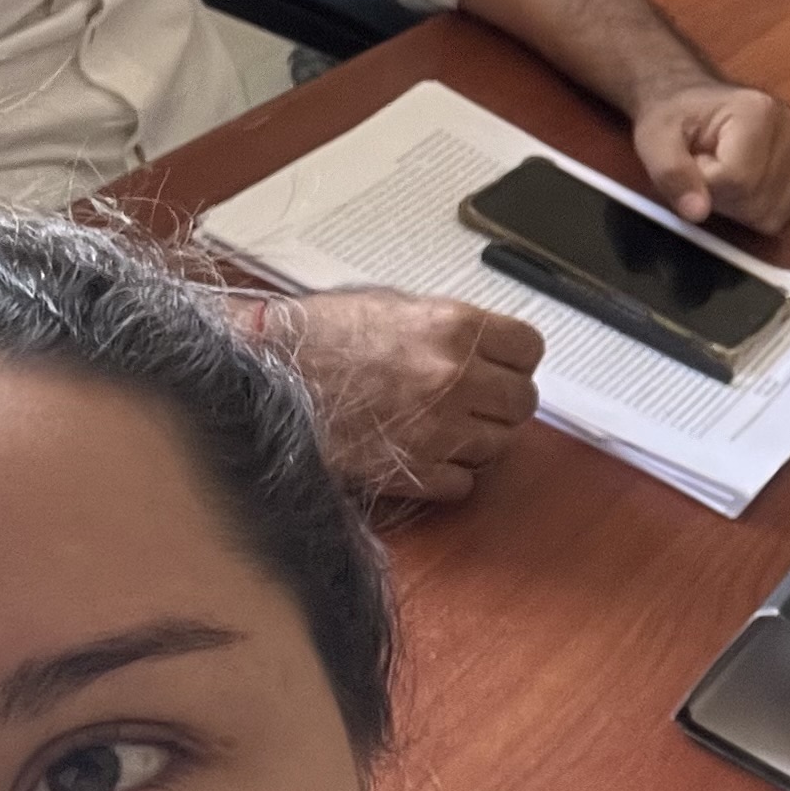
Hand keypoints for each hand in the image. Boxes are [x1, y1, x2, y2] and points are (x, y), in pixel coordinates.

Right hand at [270, 287, 544, 505]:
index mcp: (453, 328)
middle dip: (501, 402)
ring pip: (498, 445)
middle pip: (522, 402)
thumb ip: (449, 330)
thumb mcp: (391, 308)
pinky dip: (450, 474)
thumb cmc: (316, 337)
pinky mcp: (412, 472)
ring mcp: (436, 430)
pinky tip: (421, 453)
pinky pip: (464, 482)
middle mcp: (453, 378)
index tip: (503, 364)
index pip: (530, 349)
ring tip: (439, 426)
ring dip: (477, 439)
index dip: (516, 359)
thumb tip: (488, 350)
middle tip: (474, 400)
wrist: (260, 376)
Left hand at [631, 81, 789, 234]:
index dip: (705, 184)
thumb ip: (671, 174)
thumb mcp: (655, 139)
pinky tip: (741, 185)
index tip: (693, 161)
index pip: (738, 180)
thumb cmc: (674, 115)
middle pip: (758, 202)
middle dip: (723, 198)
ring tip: (723, 174)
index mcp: (759, 112)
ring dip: (739, 207)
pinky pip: (783, 215)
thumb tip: (697, 213)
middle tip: (706, 167)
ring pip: (773, 215)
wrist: (692, 98)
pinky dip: (756, 210)